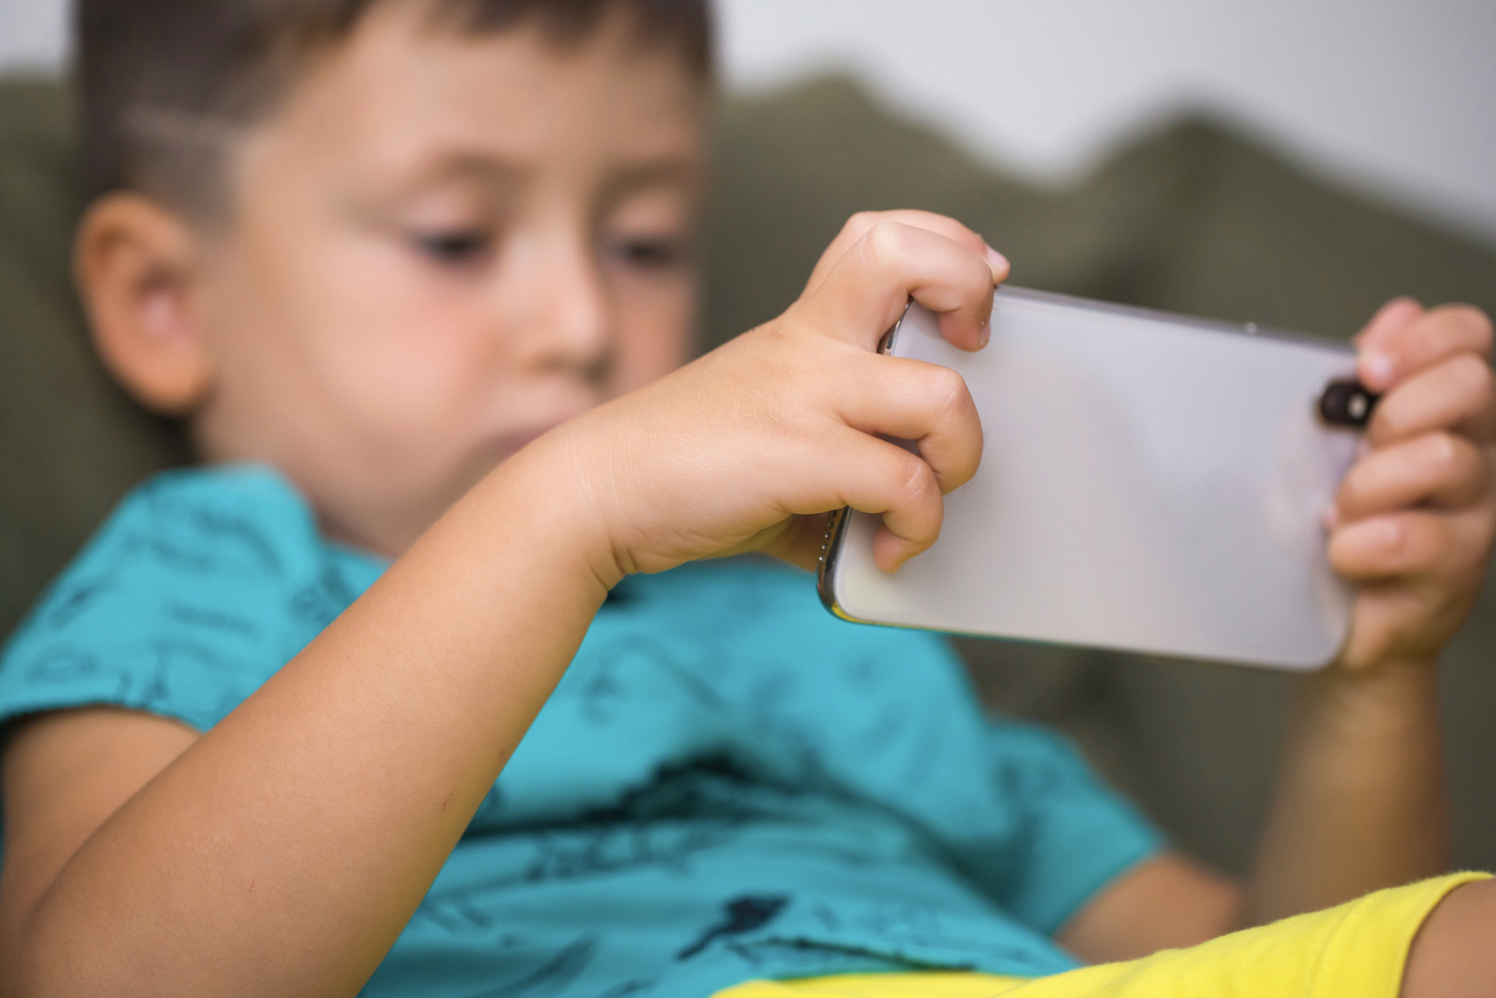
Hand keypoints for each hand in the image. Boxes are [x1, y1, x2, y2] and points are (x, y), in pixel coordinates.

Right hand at [540, 210, 1006, 582]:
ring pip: (942, 395)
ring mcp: (804, 396)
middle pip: (907, 256)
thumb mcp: (772, 423)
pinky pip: (903, 484)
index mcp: (802, 326)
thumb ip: (843, 441)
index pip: (882, 235)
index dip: (948, 248)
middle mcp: (806, 344)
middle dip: (970, 292)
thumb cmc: (689, 468)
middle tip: (972, 351)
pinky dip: (915, 526)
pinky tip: (887, 550)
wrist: (597, 493)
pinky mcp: (799, 457)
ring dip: (960, 454)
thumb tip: (909, 503)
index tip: (971, 301)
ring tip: (930, 492)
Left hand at [1328, 298, 1495, 670]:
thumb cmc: (1341, 527)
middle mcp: (1479, 455)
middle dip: (1398, 409)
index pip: (1472, 339)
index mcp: (1451, 413)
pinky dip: (1357, 543)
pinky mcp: (1456, 570)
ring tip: (1338, 513)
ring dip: (1368, 485)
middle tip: (1358, 448)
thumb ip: (1364, 382)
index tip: (1368, 367)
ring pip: (1442, 458)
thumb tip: (1396, 313)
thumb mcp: (1341, 443)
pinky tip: (1342, 552)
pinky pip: (1408, 536)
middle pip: (1473, 386)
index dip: (1424, 339)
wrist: (1340, 623)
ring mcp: (1476, 513)